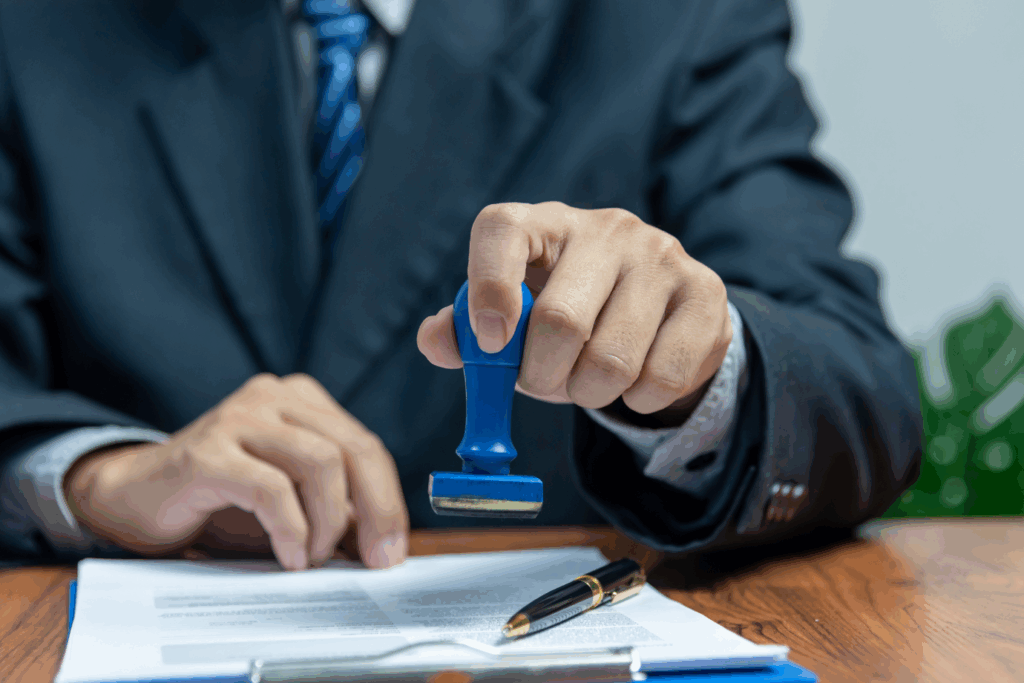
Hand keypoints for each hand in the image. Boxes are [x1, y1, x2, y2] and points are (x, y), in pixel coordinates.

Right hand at [63, 374, 408, 569]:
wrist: (136, 496)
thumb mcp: (291, 497)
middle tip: (377, 560)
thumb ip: (335, 507)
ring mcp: (239, 418)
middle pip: (353, 449)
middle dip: (376, 511)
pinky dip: (291, 529)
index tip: (393, 548)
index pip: (365, 445)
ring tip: (314, 558)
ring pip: (320, 463)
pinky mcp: (208, 452)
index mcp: (301, 400)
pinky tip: (290, 556)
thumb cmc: (220, 499)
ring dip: (328, 522)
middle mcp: (273, 397)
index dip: (387, 500)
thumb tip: (385, 543)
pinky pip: (271, 489)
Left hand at [417, 202, 731, 424]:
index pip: (502, 231)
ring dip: (589, 394)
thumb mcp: (511, 317)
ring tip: (588, 382)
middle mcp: (606, 229)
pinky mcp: (706, 293)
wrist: (656, 310)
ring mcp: (662, 256)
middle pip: (560, 320)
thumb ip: (464, 331)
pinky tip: (634, 381)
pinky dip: (637, 401)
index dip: (486, 289)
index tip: (489, 343)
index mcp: (544, 224)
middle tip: (544, 384)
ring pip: (612, 360)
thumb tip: (436, 341)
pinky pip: (662, 377)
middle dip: (542, 376)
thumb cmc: (565, 310)